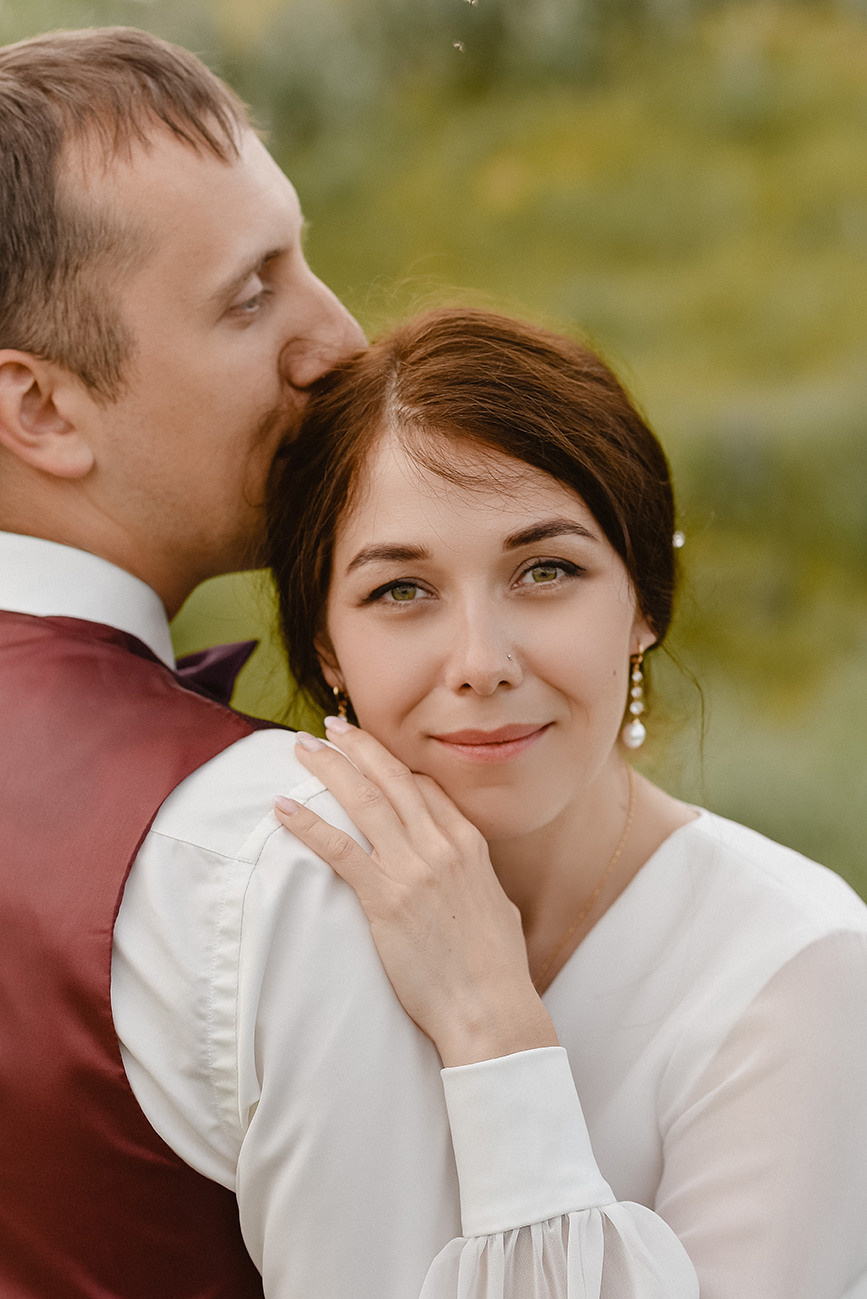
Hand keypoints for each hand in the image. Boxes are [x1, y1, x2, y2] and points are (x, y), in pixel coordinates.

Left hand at [274, 721, 557, 1066]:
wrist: (491, 1008)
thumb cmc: (496, 968)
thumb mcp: (495, 904)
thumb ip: (474, 877)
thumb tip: (464, 871)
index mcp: (468, 844)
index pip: (425, 787)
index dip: (393, 764)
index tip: (369, 750)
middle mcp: (441, 845)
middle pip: (392, 779)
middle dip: (359, 747)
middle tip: (331, 726)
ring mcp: (413, 869)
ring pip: (364, 801)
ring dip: (330, 769)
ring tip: (302, 747)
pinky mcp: (385, 898)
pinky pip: (339, 850)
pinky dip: (308, 824)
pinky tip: (284, 808)